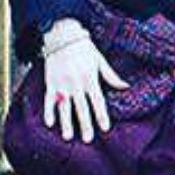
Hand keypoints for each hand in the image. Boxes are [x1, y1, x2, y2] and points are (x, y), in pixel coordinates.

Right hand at [42, 23, 129, 142]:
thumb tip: (126, 86)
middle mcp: (76, 84)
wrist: (62, 35)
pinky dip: (48, 111)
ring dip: (66, 123)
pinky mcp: (50, 82)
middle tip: (88, 139)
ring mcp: (62, 84)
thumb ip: (111, 75)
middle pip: (82, 108)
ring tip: (68, 137)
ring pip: (64, 107)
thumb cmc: (83, 48)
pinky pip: (49, 100)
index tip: (105, 128)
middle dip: (85, 124)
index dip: (102, 115)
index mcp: (90, 79)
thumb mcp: (100, 60)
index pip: (98, 101)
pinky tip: (49, 123)